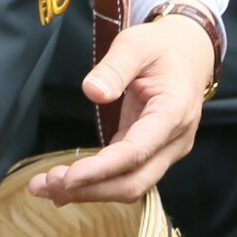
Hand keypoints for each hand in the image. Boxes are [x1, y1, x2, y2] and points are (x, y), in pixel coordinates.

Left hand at [27, 15, 214, 204]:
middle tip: (46, 184)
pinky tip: (66, 185)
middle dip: (90, 189)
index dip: (102, 169)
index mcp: (173, 113)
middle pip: (134, 182)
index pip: (136, 152)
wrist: (189, 54)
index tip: (68, 176)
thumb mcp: (136, 45)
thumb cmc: (162, 48)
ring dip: (89, 191)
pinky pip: (126, 176)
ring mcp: (165, 151)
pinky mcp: (151, 153)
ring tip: (46, 187)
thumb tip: (92, 92)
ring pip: (130, 186)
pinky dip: (97, 183)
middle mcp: (174, 141)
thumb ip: (115, 68)